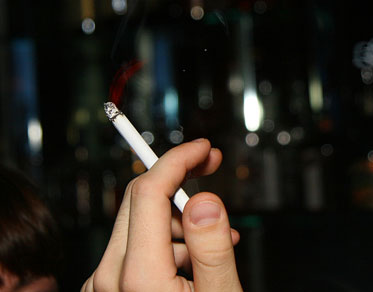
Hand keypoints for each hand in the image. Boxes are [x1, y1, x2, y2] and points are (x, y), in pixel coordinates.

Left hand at [82, 139, 242, 291]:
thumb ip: (211, 249)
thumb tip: (205, 201)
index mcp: (137, 277)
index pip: (148, 192)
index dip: (178, 160)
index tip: (201, 148)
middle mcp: (109, 278)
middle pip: (139, 200)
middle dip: (179, 179)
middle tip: (210, 167)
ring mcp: (102, 285)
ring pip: (138, 223)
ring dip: (178, 218)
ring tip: (216, 241)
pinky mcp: (107, 290)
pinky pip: (134, 247)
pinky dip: (165, 241)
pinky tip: (193, 258)